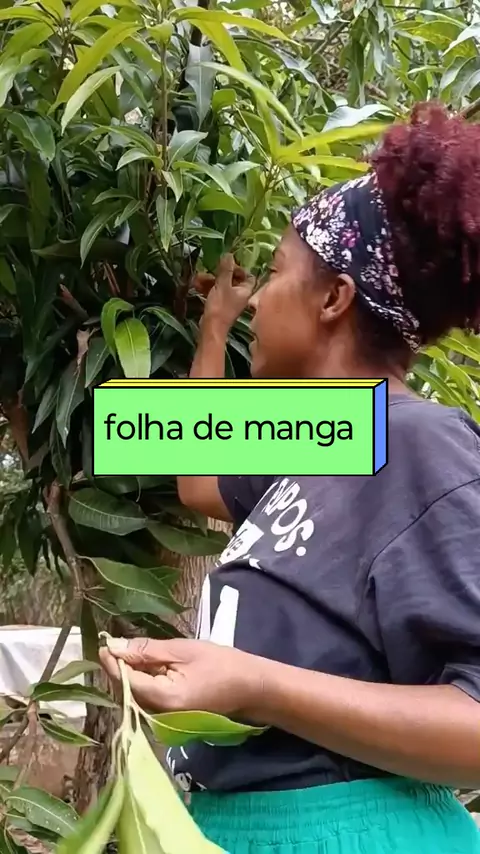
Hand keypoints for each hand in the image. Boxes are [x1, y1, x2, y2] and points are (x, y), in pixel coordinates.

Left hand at [99, 637, 265, 718]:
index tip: (105, 643)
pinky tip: (151, 665)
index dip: (112, 662)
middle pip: (127, 690)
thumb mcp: (182, 650)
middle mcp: (158, 716)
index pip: (125, 681)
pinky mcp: (169, 717)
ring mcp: (164, 720)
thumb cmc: (221, 664)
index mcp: (162, 699)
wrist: (251, 688)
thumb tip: (115, 647)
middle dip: (121, 667)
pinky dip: (145, 681)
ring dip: (133, 674)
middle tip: (120, 642)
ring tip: (136, 650)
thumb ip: (147, 651)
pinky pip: (148, 698)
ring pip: (136, 695)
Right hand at [192, 254, 253, 333]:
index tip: (228, 264)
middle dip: (219, 273)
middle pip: (233, 279)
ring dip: (209, 279)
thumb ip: (226, 269)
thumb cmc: (220, 306)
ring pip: (221, 285)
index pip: (248, 275)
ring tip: (197, 278)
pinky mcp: (220, 304)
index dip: (239, 268)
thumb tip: (229, 254)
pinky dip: (207, 287)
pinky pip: (215, 291)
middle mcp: (240, 295)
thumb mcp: (222, 285)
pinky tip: (196, 284)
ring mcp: (229, 300)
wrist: (210, 328)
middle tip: (209, 269)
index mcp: (245, 290)